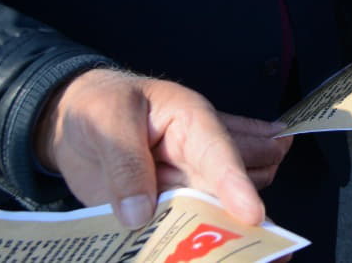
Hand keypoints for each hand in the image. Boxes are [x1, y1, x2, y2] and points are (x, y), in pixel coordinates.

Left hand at [34, 68, 280, 228]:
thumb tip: (140, 215)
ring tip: (258, 246)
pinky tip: (222, 251)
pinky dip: (198, 242)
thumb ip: (125, 163)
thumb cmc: (101, 104)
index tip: (252, 216)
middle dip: (253, 206)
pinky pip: (187, 228)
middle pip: (237, 182)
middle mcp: (198, 156)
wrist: (77, 119)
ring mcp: (185, 184)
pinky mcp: (168, 208)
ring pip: (218, 209)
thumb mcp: (109, 120)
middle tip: (274, 237)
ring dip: (228, 229)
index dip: (236, 184)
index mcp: (192, 121)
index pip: (220, 153)